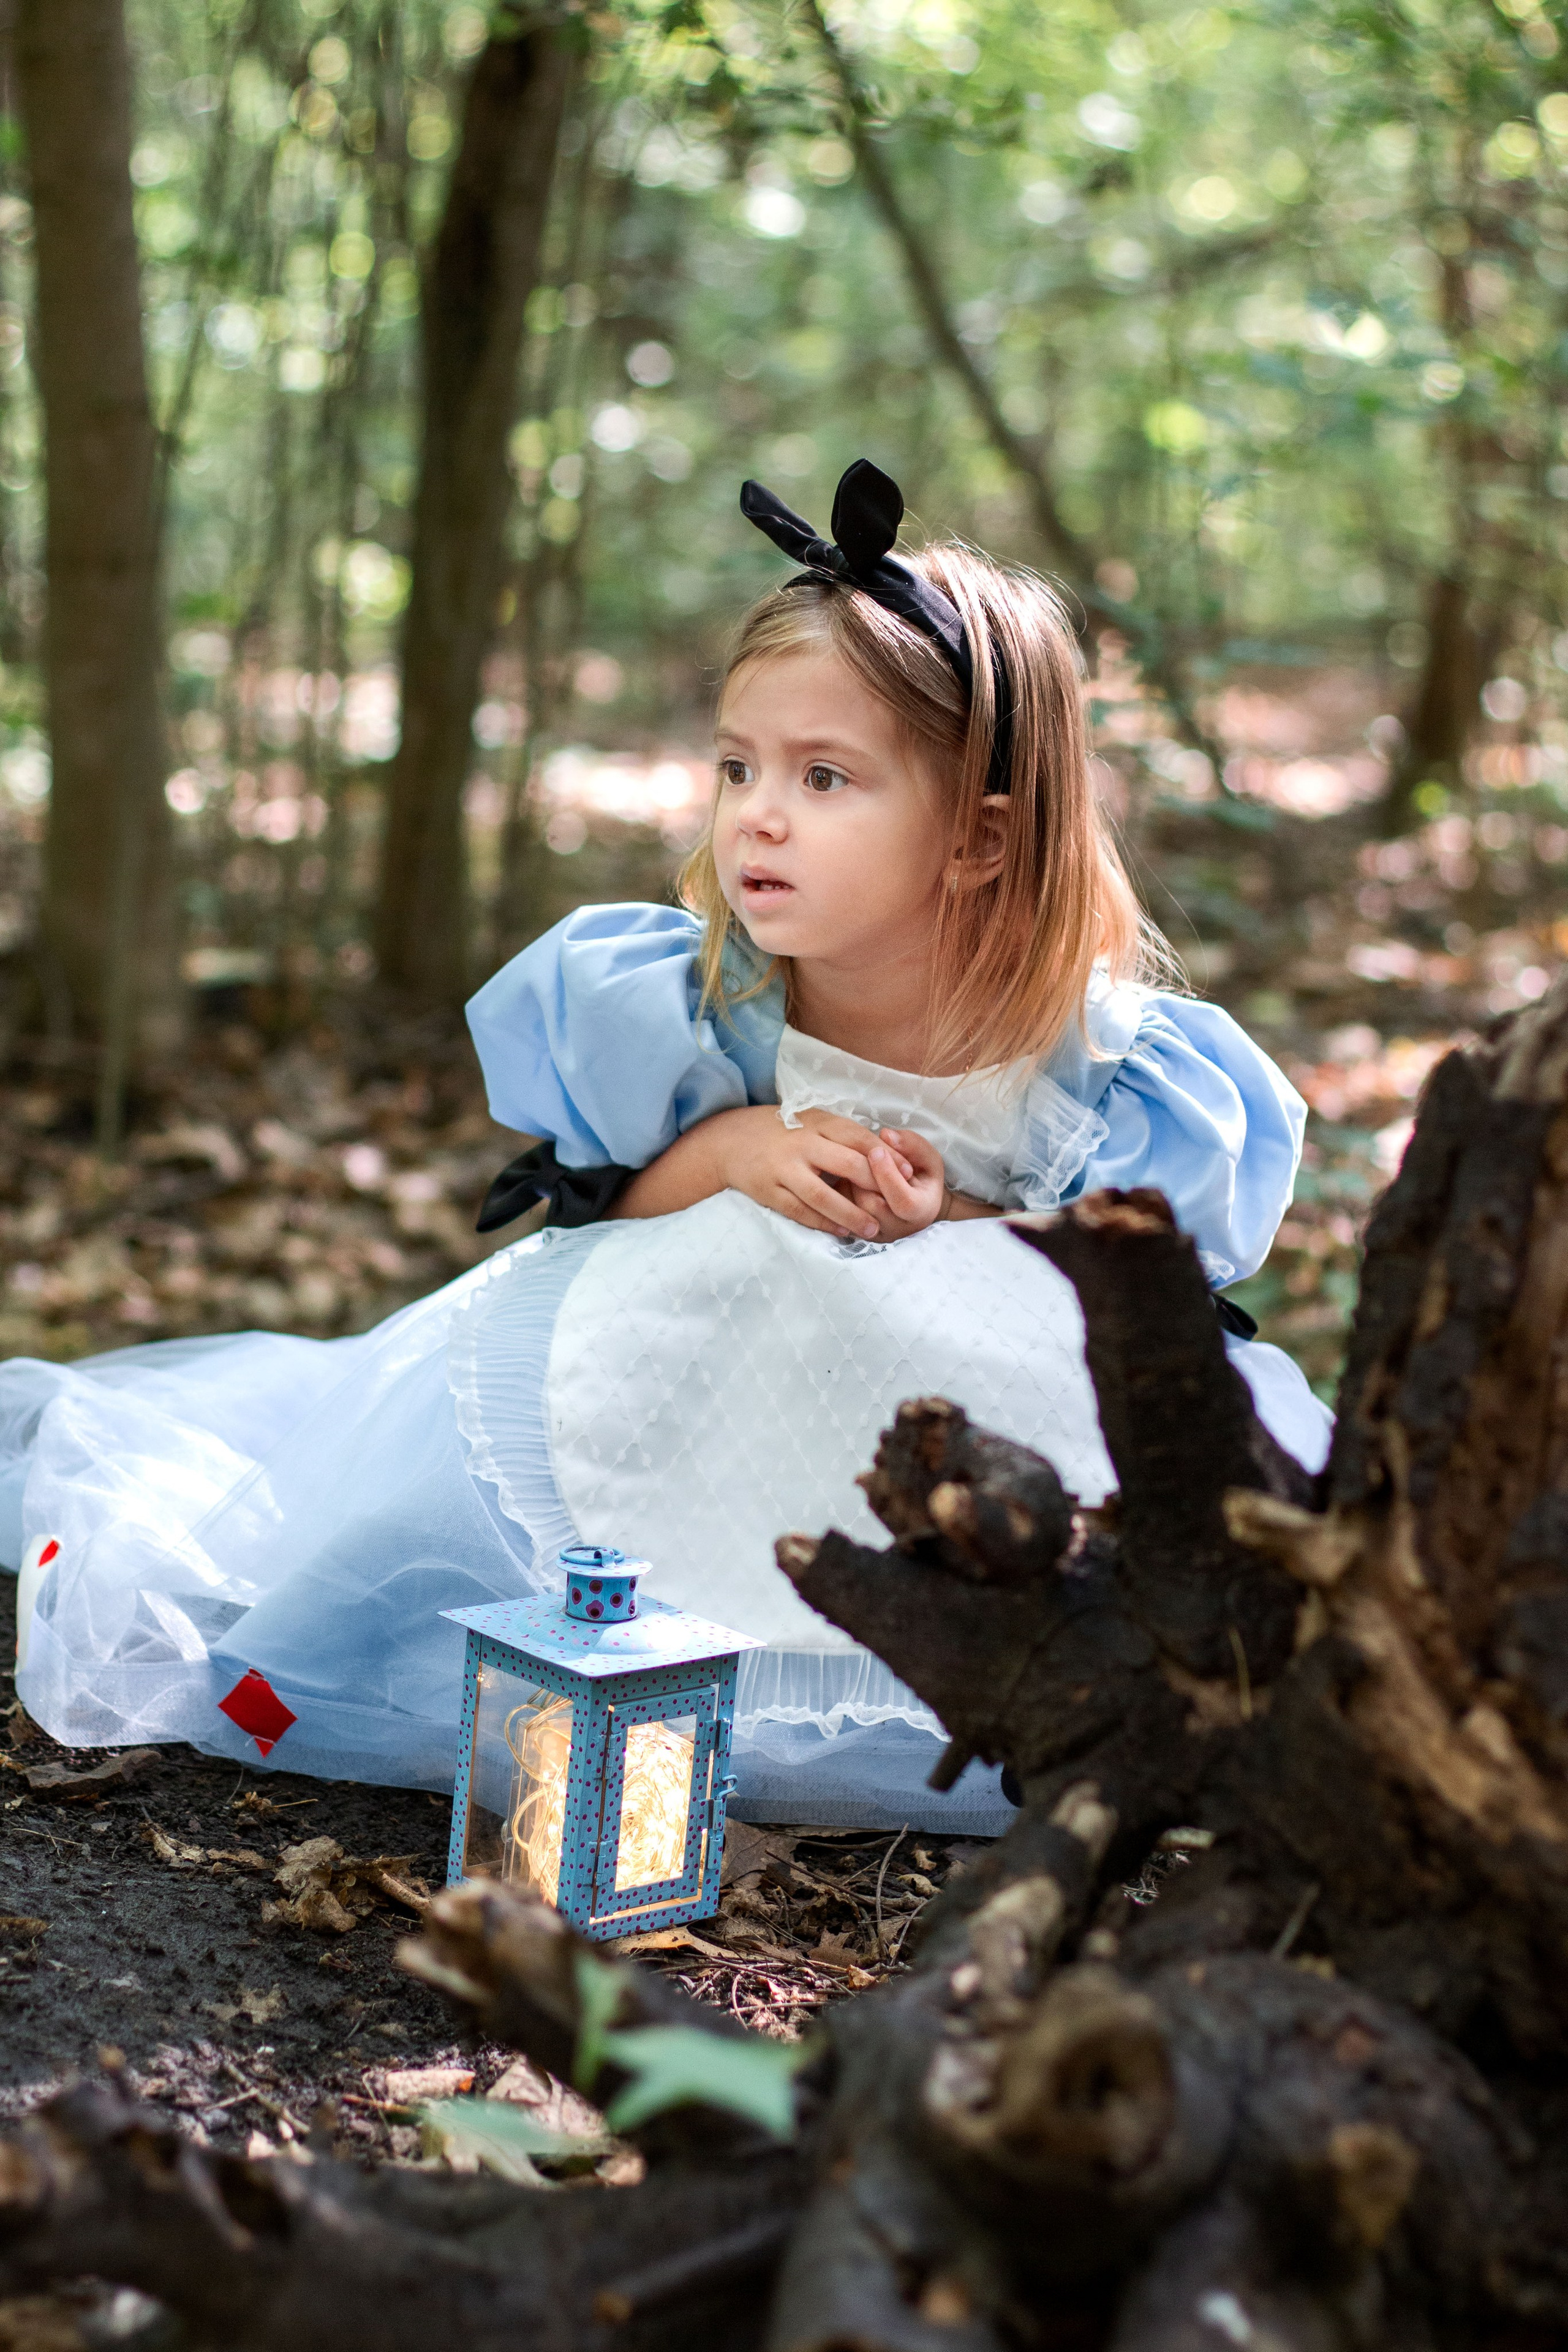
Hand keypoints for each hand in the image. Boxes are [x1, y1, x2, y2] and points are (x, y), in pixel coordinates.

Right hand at [714, 1104, 893, 1239]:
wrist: (730, 1141)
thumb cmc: (783, 1132)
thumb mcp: (812, 1122)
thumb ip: (843, 1136)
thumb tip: (887, 1153)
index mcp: (816, 1123)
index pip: (859, 1138)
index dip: (887, 1156)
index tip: (909, 1171)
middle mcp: (801, 1145)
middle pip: (846, 1166)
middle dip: (875, 1186)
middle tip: (896, 1202)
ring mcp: (783, 1169)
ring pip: (822, 1197)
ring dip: (850, 1215)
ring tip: (872, 1229)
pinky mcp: (769, 1191)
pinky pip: (800, 1212)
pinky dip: (823, 1224)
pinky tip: (841, 1232)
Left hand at [845, 1126, 947, 1240]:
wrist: (917, 1202)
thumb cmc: (922, 1176)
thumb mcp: (927, 1157)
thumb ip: (911, 1144)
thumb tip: (885, 1135)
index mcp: (923, 1210)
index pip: (904, 1201)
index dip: (888, 1176)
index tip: (876, 1151)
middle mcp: (900, 1229)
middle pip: (873, 1206)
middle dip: (864, 1176)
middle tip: (861, 1153)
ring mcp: (878, 1234)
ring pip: (853, 1210)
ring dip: (850, 1183)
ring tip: (854, 1163)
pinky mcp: (860, 1233)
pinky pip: (841, 1215)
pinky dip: (840, 1193)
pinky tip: (847, 1177)